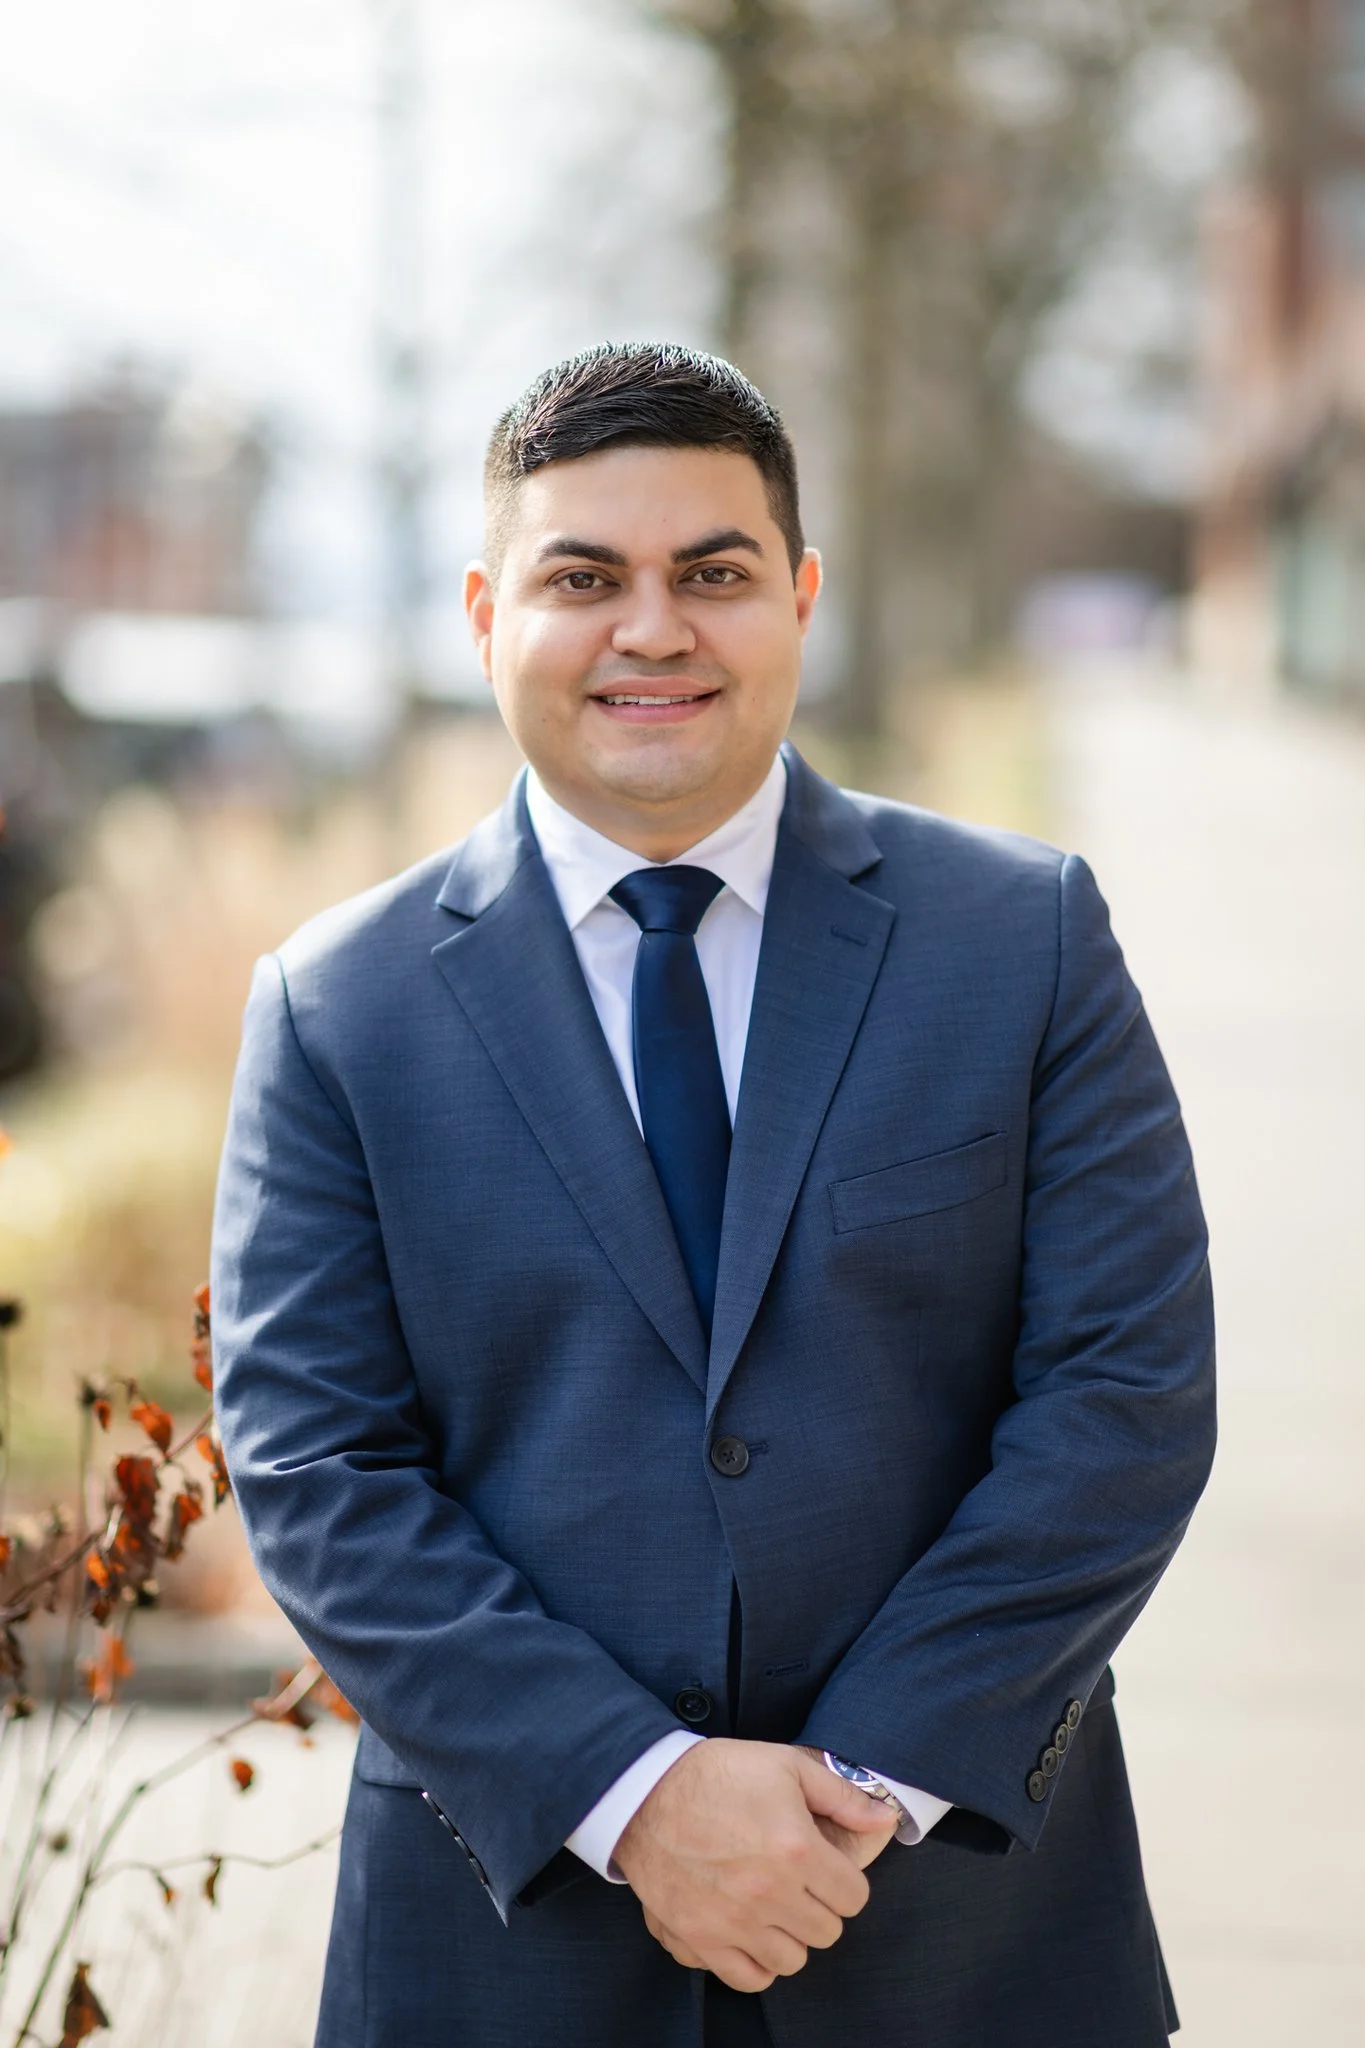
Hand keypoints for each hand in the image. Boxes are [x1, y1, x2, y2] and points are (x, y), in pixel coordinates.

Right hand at [614, 1738, 890, 1991]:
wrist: (643, 1791)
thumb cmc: (718, 1773)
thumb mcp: (785, 1766)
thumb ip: (842, 1797)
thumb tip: (885, 1819)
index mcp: (796, 1850)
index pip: (854, 1898)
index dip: (845, 1881)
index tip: (827, 1868)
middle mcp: (769, 1894)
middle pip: (827, 1932)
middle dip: (820, 1907)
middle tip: (799, 1884)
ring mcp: (733, 1923)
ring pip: (792, 1960)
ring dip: (789, 1936)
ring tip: (774, 1906)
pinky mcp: (699, 1939)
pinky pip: (749, 1978)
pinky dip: (756, 1962)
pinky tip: (750, 1932)